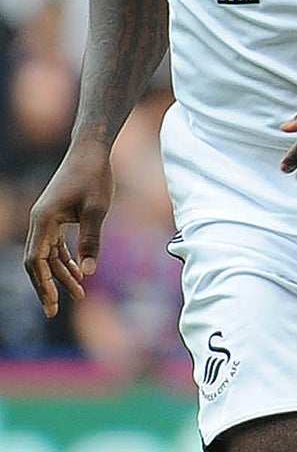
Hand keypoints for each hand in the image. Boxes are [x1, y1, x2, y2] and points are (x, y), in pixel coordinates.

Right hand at [23, 142, 114, 317]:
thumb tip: (89, 272)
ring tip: (79, 294)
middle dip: (47, 286)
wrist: (92, 150)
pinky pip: (56, 245)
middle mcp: (39, 222)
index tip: (51, 302)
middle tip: (55, 310)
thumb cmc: (94, 175)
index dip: (42, 283)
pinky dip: (66, 260)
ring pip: (49, 255)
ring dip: (61, 274)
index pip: (35, 260)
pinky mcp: (56, 217)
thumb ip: (91, 240)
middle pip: (37, 262)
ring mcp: (46, 220)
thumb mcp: (97, 208)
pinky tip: (79, 273)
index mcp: (43, 220)